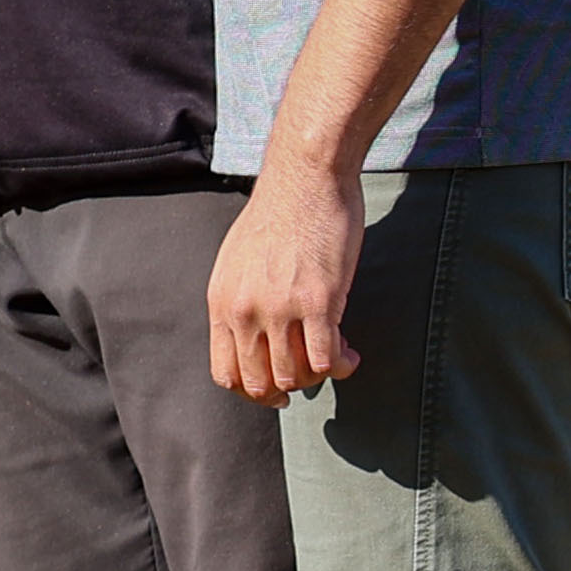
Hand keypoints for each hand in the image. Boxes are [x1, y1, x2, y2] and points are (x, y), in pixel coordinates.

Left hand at [207, 156, 365, 402]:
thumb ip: (241, 302)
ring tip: (334, 359)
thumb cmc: (277, 216)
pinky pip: (326, 359)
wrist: (305, 178)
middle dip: (286, 392)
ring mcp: (280, 308)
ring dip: (318, 377)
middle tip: (307, 381)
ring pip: (295, 376)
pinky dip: (340, 365)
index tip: (274, 389)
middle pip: (259, 383)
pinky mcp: (318, 301)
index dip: (251, 391)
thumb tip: (253, 339)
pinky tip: (349, 353)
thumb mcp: (237, 263)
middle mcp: (245, 310)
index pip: (225, 373)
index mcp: (221, 302)